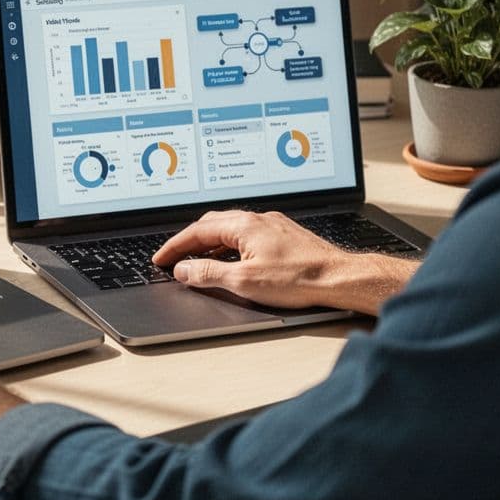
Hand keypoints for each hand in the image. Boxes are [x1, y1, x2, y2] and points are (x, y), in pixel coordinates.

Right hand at [152, 210, 417, 314]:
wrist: (338, 277)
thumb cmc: (299, 278)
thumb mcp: (244, 281)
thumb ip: (209, 274)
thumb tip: (184, 270)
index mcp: (243, 225)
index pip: (197, 231)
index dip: (175, 246)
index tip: (161, 258)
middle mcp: (257, 219)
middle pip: (212, 224)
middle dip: (189, 240)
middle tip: (174, 257)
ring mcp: (272, 225)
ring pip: (230, 228)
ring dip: (209, 242)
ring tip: (198, 260)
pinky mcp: (284, 234)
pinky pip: (247, 234)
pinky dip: (229, 244)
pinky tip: (232, 258)